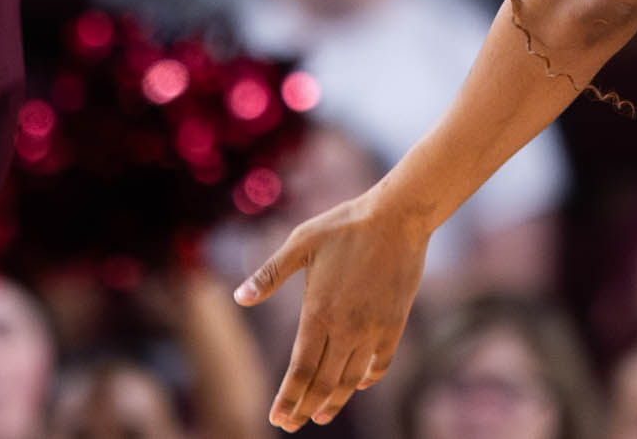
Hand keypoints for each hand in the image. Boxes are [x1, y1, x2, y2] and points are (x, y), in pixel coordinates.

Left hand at [235, 191, 429, 429]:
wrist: (397, 218)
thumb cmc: (344, 225)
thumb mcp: (300, 242)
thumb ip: (270, 274)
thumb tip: (239, 297)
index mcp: (318, 312)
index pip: (300, 370)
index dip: (288, 398)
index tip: (277, 419)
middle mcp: (346, 329)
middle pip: (324, 382)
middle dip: (306, 408)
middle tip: (291, 425)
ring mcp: (372, 329)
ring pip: (351, 378)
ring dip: (335, 400)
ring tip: (321, 415)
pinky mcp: (394, 324)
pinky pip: (380, 362)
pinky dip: (368, 378)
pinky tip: (360, 384)